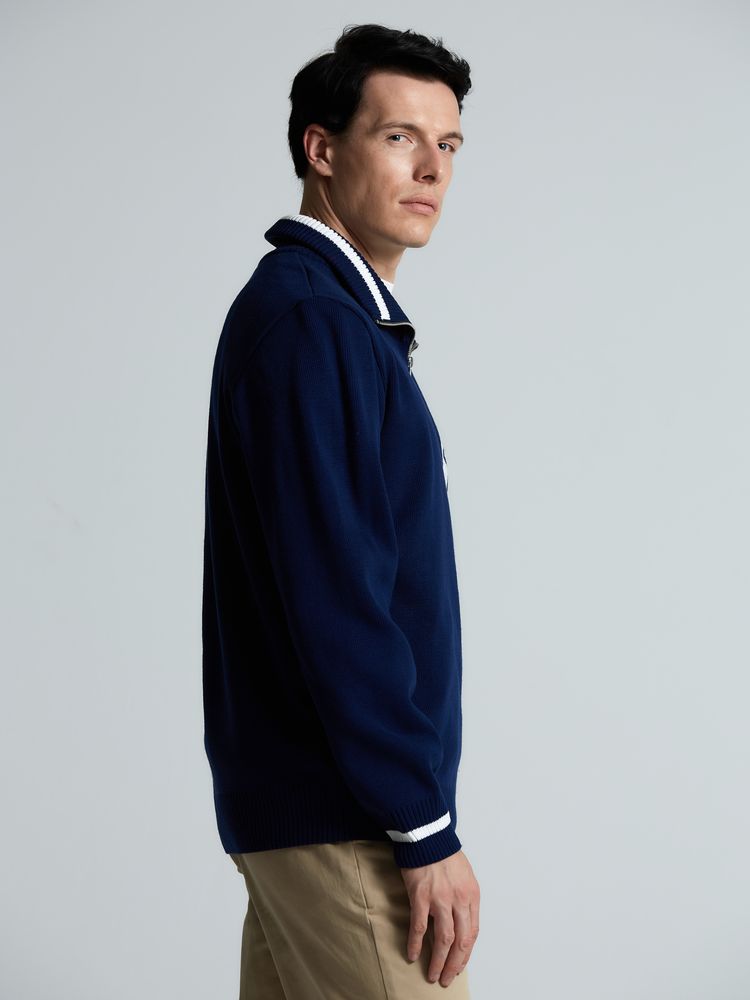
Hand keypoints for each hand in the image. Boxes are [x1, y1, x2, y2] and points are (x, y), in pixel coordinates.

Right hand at [400, 849, 479, 986]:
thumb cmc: (445, 854)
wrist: (428, 836)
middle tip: (447, 978)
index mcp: (472, 896)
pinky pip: (420, 928)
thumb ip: (465, 898)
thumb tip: (461, 920)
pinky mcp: (420, 897)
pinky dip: (416, 944)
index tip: (460, 965)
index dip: (466, 953)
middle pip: (461, 942)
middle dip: (454, 964)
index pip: (472, 933)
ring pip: (443, 940)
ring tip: (433, 975)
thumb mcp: (465, 876)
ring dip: (438, 961)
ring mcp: (440, 900)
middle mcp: (459, 901)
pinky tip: (412, 955)